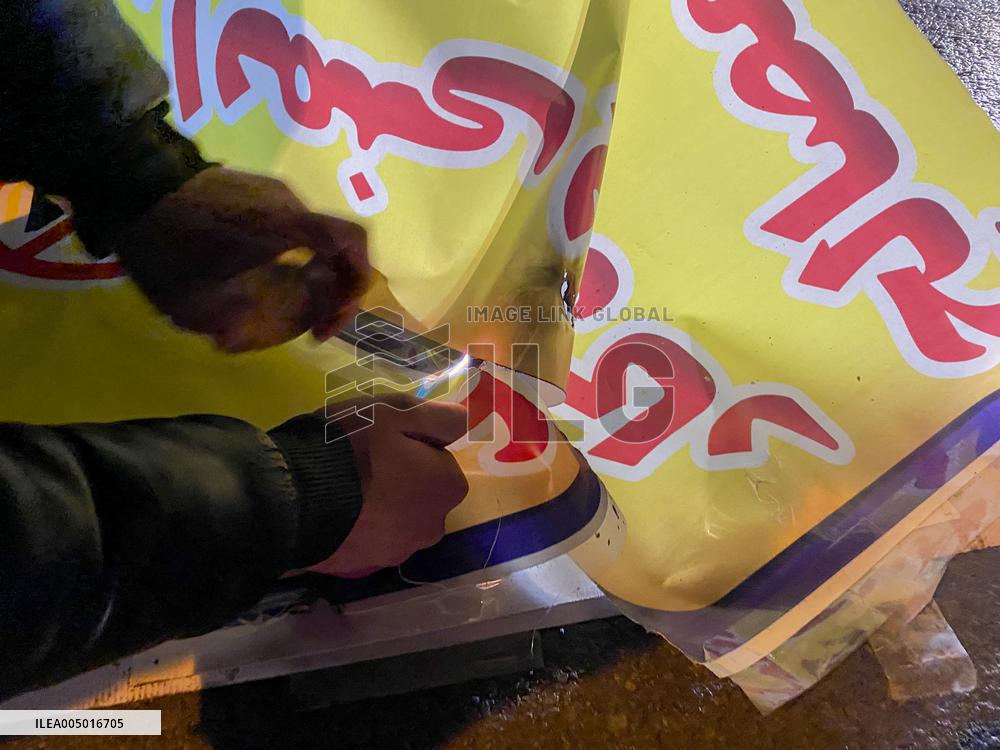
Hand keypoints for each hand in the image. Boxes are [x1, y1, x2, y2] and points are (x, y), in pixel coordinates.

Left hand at [112, 166, 369, 351]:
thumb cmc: (164, 243)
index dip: (357, 283)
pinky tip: (253, 276)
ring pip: (309, 242)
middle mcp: (289, 204)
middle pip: (334, 250)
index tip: (332, 318)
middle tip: (308, 327)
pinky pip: (287, 231)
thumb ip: (228, 328)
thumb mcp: (188, 302)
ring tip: (274, 305)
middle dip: (327, 293)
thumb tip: (237, 341)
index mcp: (286, 226)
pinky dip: (286, 260)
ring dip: (303, 278)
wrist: (127, 181)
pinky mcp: (253, 191)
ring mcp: (271, 193)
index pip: (352, 242)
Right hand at [309, 394, 469, 577]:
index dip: (413, 447)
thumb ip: (439, 416)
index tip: (385, 441)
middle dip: (401, 479)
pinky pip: (368, 537)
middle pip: (421, 494)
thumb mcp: (397, 412)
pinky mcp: (363, 566)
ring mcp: (397, 551)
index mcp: (448, 488)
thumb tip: (465, 421)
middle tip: (362, 460)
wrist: (293, 498)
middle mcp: (432, 526)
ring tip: (344, 485)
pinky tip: (333, 508)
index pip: (440, 461)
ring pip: (396, 518)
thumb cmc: (353, 448)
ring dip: (379, 505)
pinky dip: (357, 525)